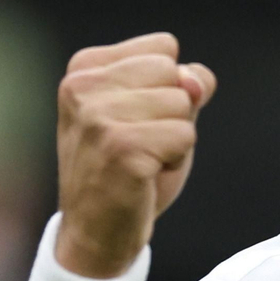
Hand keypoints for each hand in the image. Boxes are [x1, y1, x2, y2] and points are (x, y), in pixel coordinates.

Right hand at [53, 32, 215, 277]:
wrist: (96, 232)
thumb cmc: (128, 168)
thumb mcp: (155, 113)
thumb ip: (182, 84)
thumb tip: (196, 81)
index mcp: (84, 68)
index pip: (164, 48)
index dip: (167, 87)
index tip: (135, 119)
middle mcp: (82, 86)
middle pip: (175, 73)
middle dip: (174, 112)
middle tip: (140, 144)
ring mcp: (98, 117)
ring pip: (183, 104)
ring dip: (175, 139)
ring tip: (141, 160)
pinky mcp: (121, 147)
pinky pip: (185, 135)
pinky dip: (176, 160)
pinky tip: (144, 176)